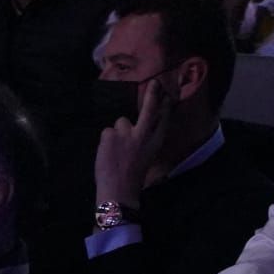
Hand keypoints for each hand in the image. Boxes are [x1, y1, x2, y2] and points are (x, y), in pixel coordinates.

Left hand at [95, 73, 171, 205]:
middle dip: (152, 95)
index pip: (163, 121)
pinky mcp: (110, 134)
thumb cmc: (132, 177)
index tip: (168, 97)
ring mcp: (126, 133)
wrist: (118, 190)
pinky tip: (107, 153)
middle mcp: (143, 135)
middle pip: (149, 110)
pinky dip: (105, 141)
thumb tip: (132, 126)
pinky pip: (106, 132)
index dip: (166, 108)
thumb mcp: (145, 158)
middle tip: (155, 82)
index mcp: (155, 143)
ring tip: (115, 150)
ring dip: (116, 133)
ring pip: (120, 123)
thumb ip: (142, 141)